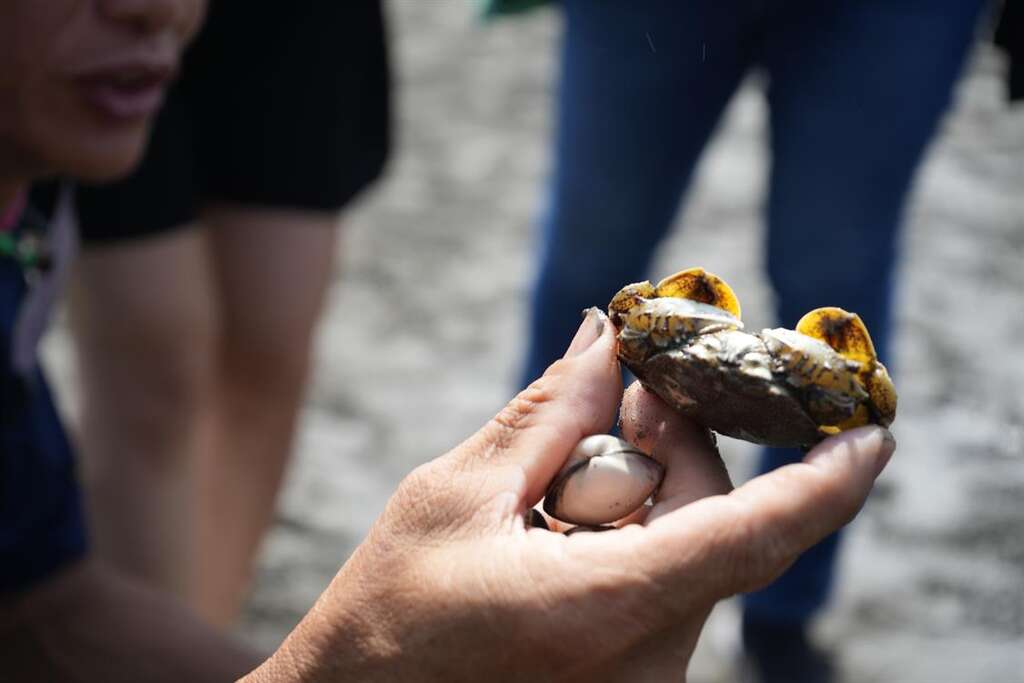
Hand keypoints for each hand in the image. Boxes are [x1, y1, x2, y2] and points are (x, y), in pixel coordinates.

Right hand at [244, 309, 894, 681]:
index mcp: (600, 609)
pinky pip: (661, 586)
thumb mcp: (455, 496)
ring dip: (645, 488)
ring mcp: (637, 678)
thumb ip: (547, 415)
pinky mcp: (625, 679)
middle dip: (676, 441)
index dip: (821, 484)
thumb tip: (606, 341)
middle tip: (625, 389)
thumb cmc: (386, 617)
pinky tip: (568, 513)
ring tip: (564, 464)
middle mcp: (641, 658)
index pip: (745, 537)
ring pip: (687, 552)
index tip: (871, 434)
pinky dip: (633, 532)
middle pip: (709, 522)